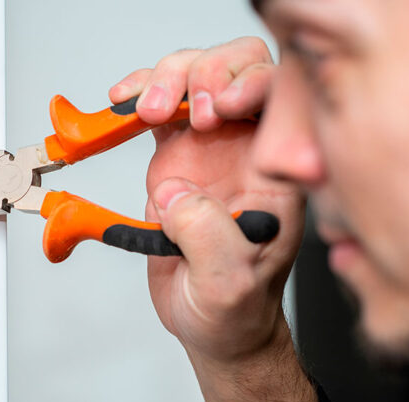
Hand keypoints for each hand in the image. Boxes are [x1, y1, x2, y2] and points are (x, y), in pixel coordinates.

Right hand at [111, 38, 315, 401]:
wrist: (211, 322)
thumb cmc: (235, 307)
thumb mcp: (229, 283)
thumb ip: (208, 237)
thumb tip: (176, 193)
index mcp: (278, 174)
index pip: (284, 101)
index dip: (253, 85)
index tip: (218, 106)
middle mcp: (249, 151)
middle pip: (240, 71)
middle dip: (208, 72)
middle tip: (181, 108)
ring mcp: (212, 150)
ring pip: (196, 80)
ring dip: (167, 80)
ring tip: (145, 108)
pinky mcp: (177, 158)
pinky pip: (161, 109)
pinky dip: (140, 97)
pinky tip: (124, 102)